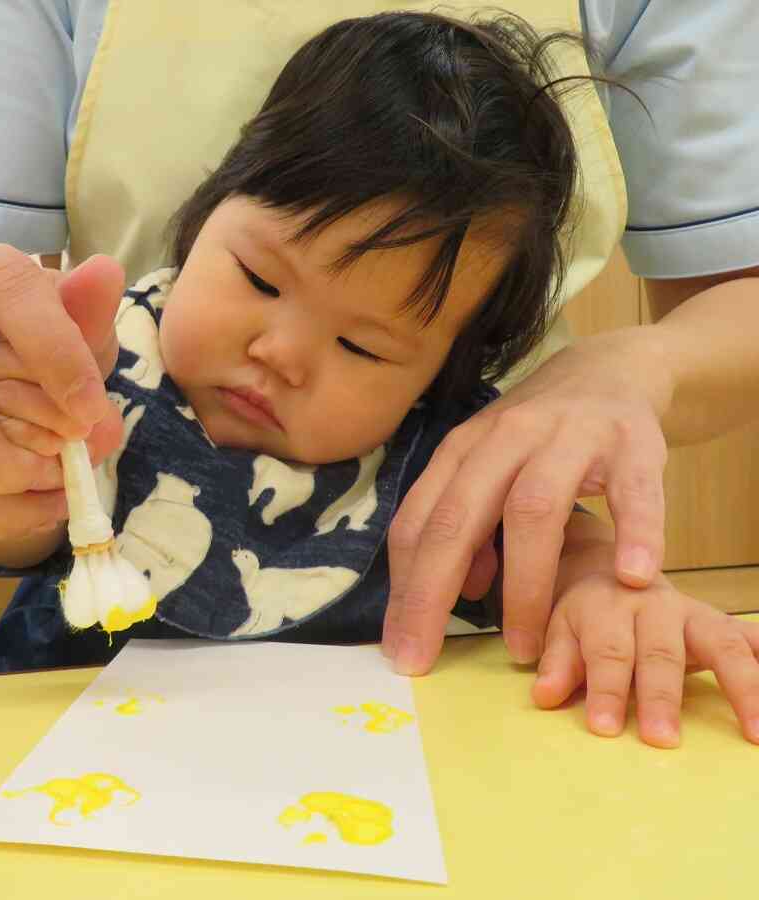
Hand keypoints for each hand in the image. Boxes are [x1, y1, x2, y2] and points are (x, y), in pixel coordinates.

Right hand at [0, 245, 123, 543]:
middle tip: (61, 469)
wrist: (17, 368)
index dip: (51, 357)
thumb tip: (104, 275)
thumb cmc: (54, 339)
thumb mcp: (85, 324)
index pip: (8, 301)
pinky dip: (2, 510)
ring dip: (3, 493)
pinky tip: (46, 505)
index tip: (92, 410)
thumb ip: (91, 312)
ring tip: (62, 493)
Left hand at [382, 326, 672, 674]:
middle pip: (459, 516)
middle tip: (425, 657)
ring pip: (533, 509)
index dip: (403, 588)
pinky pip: (632, 490)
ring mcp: (568, 436)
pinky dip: (635, 531)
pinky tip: (632, 576)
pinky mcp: (631, 440)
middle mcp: (505, 438)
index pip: (419, 522)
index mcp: (462, 450)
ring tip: (523, 647)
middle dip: (433, 592)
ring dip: (525, 583)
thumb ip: (471, 528)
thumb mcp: (490, 473)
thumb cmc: (539, 440)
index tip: (397, 649)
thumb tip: (463, 589)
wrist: (611, 370)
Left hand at [534, 539, 758, 747]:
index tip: (603, 728)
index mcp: (609, 608)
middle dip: (661, 697)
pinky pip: (755, 639)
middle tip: (662, 740)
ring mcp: (696, 614)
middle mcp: (655, 607)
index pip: (608, 653)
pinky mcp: (723, 623)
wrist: (614, 569)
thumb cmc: (585, 614)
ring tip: (755, 732)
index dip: (604, 690)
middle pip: (661, 654)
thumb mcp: (560, 630)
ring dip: (744, 688)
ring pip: (724, 646)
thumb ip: (558, 663)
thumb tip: (545, 696)